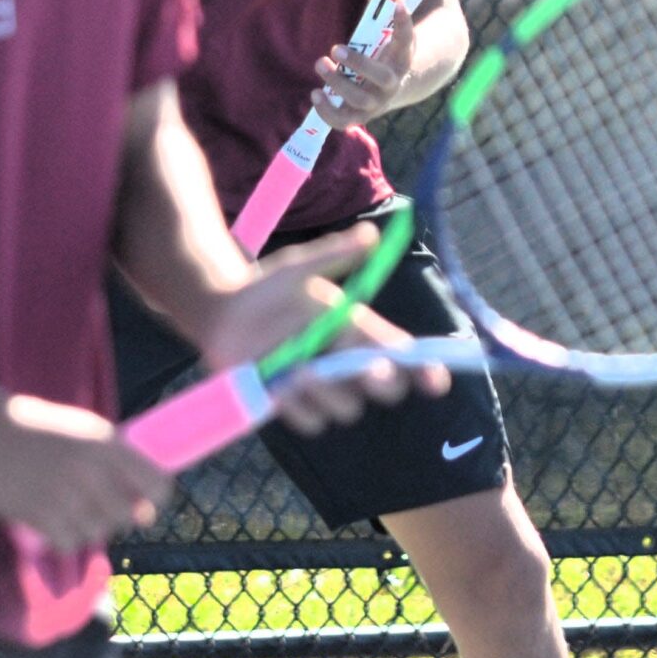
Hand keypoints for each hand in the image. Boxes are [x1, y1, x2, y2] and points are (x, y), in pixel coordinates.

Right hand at [0, 393, 170, 555]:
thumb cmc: (36, 427)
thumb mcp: (83, 429)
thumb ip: (112, 458)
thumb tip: (141, 496)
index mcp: (107, 444)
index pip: (156, 485)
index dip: (155, 501)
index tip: (145, 505)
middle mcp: (90, 469)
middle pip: (125, 516)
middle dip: (117, 519)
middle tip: (101, 513)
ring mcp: (63, 492)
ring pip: (97, 533)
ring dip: (89, 531)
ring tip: (74, 517)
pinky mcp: (36, 513)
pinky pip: (68, 542)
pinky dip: (66, 540)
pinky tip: (57, 527)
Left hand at [196, 223, 451, 433]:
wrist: (221, 313)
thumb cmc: (265, 287)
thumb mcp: (298, 268)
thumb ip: (335, 254)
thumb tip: (372, 235)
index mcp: (358, 329)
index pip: (402, 353)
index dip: (424, 368)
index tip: (436, 379)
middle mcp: (346, 360)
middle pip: (385, 388)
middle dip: (380, 380)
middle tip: (368, 367)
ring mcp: (322, 387)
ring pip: (346, 408)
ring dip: (326, 390)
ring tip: (295, 367)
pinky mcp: (295, 406)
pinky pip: (312, 422)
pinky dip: (298, 407)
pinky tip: (278, 385)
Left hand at [311, 0, 413, 130]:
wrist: (399, 85)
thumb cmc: (386, 49)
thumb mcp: (387, 26)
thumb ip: (380, 1)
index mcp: (403, 56)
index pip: (407, 38)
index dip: (403, 21)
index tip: (397, 4)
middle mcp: (393, 81)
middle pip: (382, 78)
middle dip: (359, 65)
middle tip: (336, 48)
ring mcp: (377, 101)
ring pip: (360, 99)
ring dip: (338, 85)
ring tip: (320, 63)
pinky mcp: (361, 114)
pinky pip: (345, 120)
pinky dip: (329, 112)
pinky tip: (314, 95)